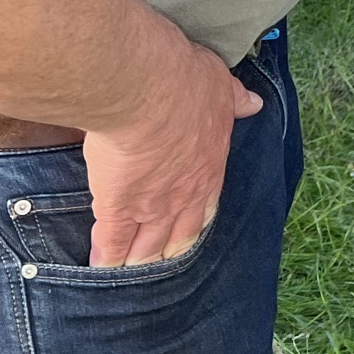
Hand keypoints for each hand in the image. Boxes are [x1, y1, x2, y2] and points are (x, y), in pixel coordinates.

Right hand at [83, 40, 262, 265]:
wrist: (147, 88)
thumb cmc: (185, 81)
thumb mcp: (221, 86)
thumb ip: (236, 101)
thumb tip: (253, 105)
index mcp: (210, 168)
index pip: (206, 206)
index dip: (195, 221)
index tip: (187, 232)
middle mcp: (185, 195)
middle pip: (179, 236)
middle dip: (168, 250)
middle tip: (159, 261)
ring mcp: (152, 205)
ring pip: (147, 247)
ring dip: (139, 260)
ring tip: (129, 272)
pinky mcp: (118, 208)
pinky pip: (112, 243)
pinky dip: (106, 258)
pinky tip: (100, 267)